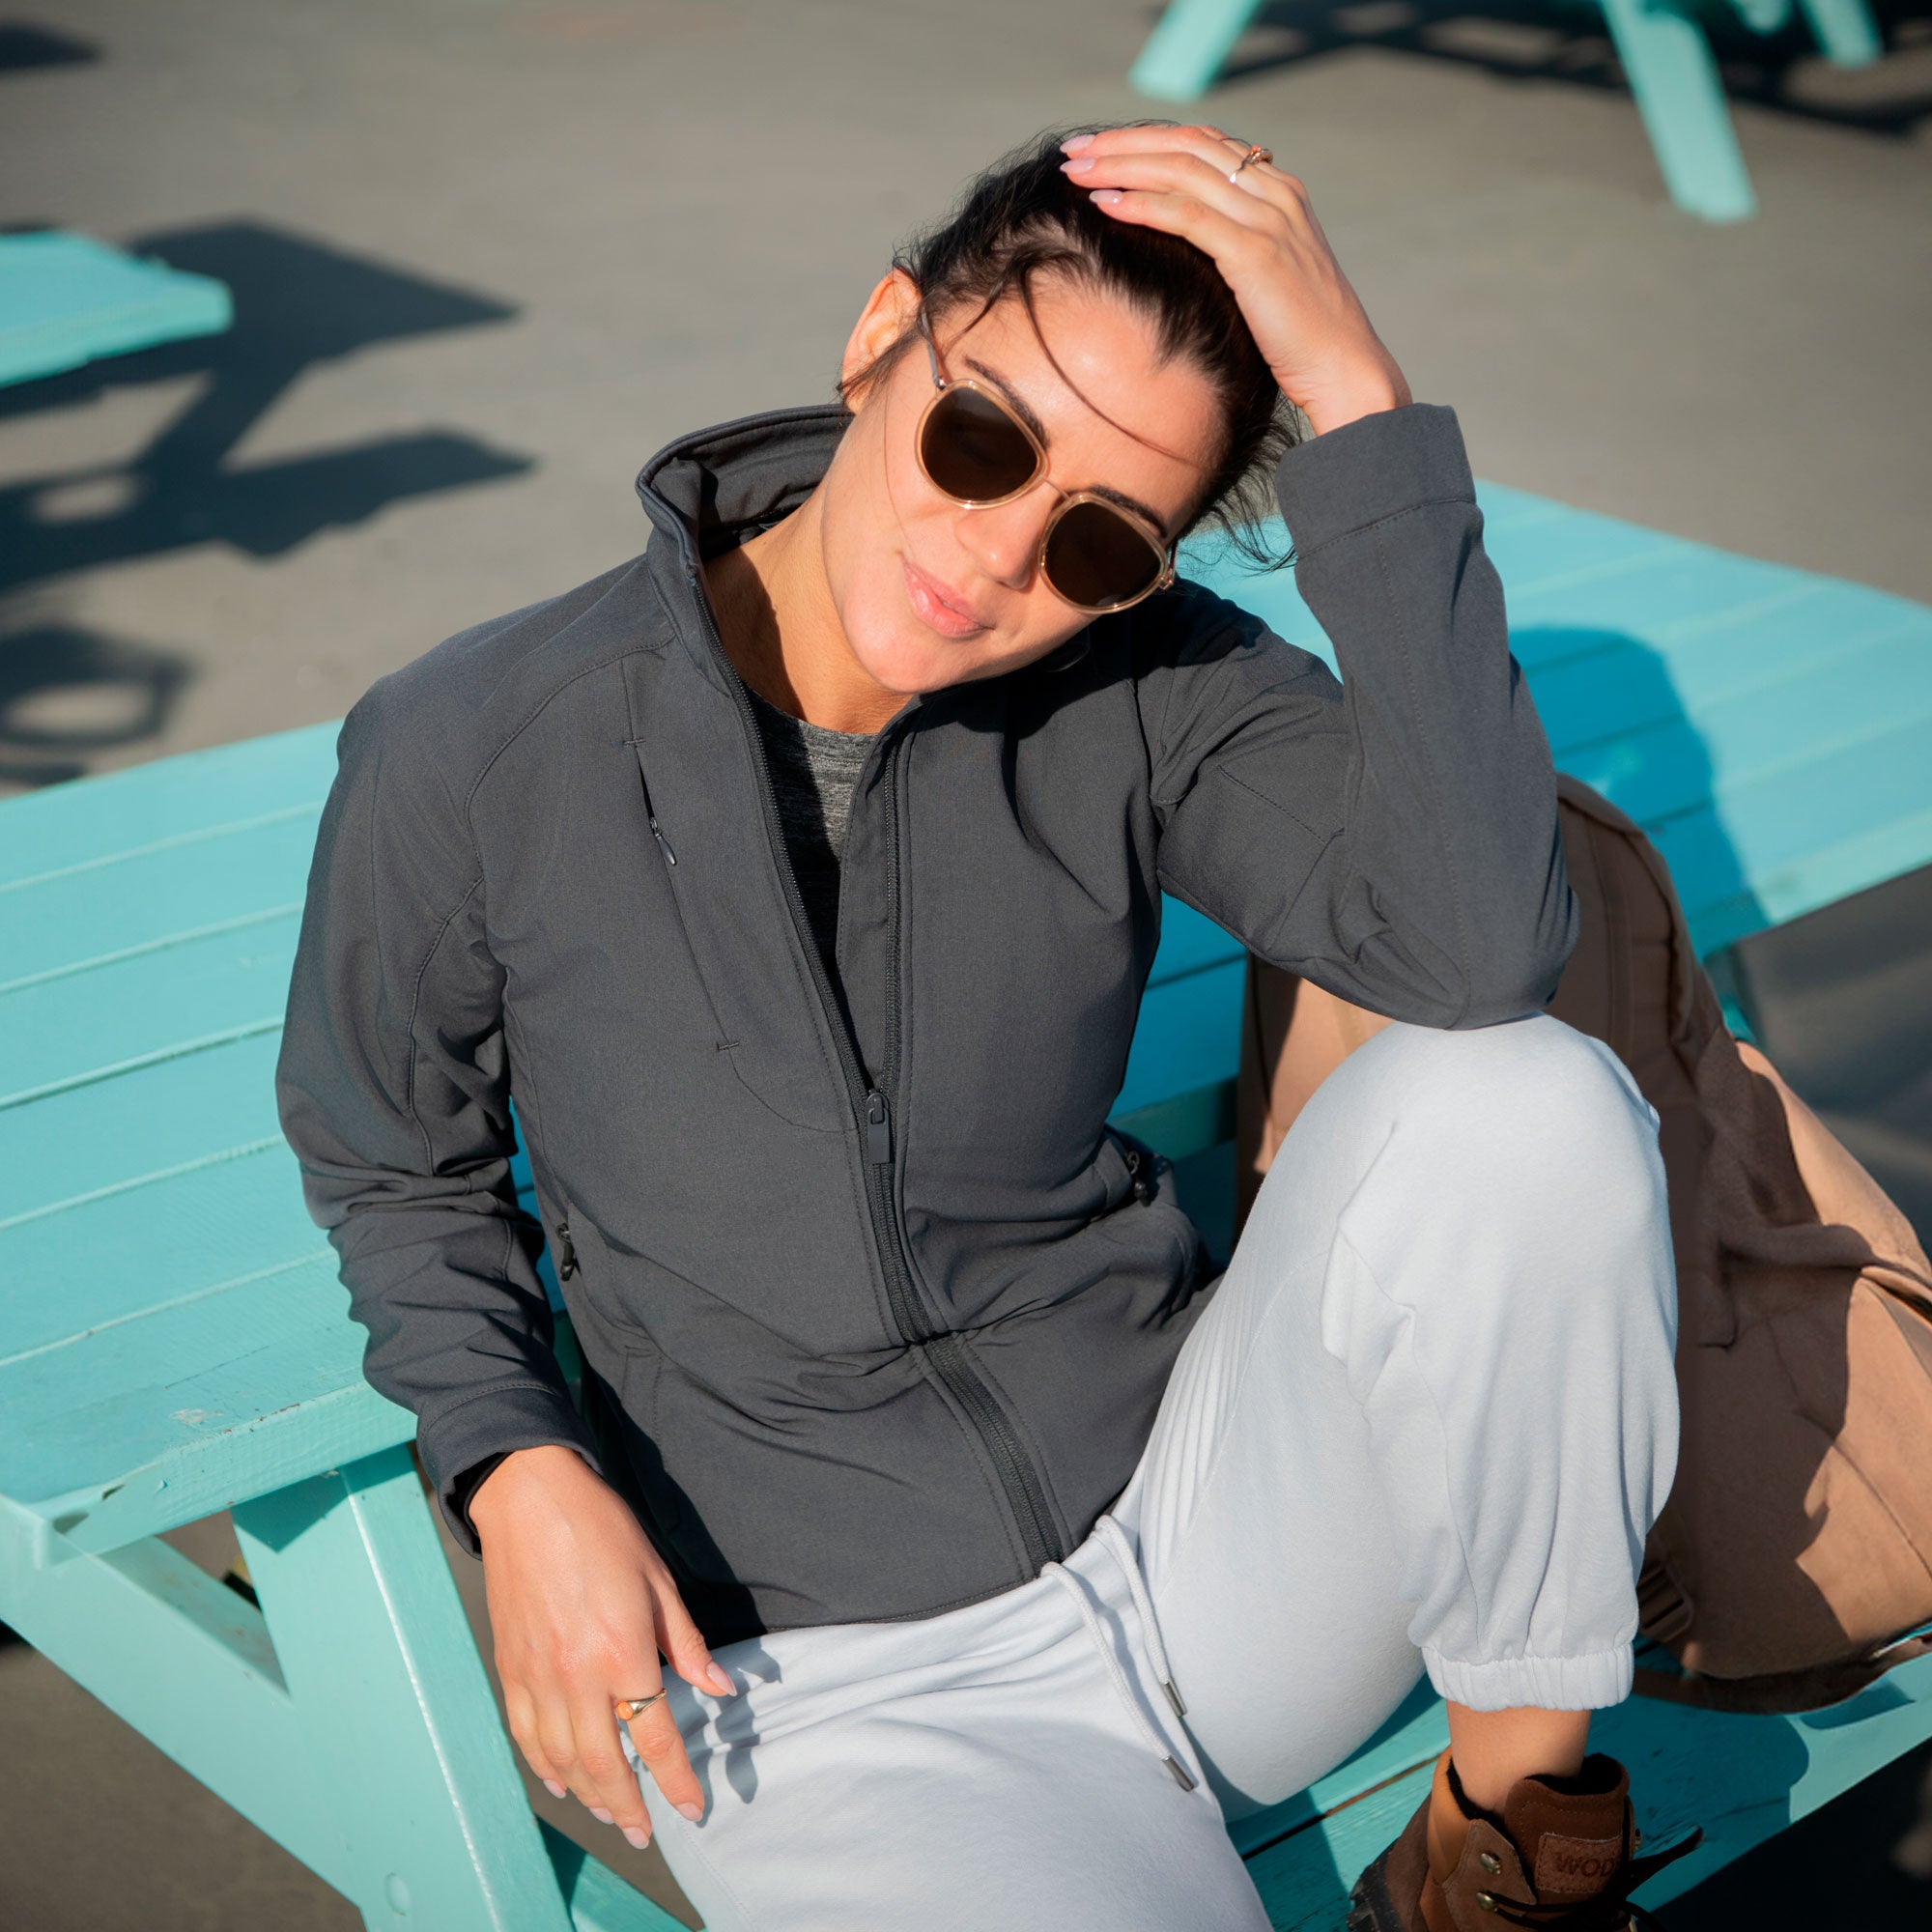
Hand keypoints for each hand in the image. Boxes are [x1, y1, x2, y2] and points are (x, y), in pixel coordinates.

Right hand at [469, 1444, 735, 1847]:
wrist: (530, 1498)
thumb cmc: (602, 1530)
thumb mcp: (658, 1580)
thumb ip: (686, 1643)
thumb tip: (720, 1688)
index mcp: (622, 1652)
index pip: (656, 1737)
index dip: (676, 1780)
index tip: (693, 1808)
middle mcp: (575, 1676)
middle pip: (604, 1763)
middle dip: (627, 1806)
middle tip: (644, 1832)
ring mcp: (536, 1676)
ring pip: (561, 1760)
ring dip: (587, 1794)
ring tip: (609, 1812)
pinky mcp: (509, 1669)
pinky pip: (525, 1735)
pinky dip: (543, 1767)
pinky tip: (560, 1781)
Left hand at [1060, 125, 1411, 435]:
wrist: (1343, 369)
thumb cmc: (1297, 339)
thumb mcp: (1264, 278)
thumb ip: (1231, 247)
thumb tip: (1176, 249)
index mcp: (1278, 190)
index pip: (1202, 142)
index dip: (1145, 138)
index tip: (1096, 148)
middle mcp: (1274, 192)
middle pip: (1186, 144)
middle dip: (1122, 142)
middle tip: (1071, 150)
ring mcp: (1268, 218)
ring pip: (1180, 171)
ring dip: (1120, 166)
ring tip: (1074, 173)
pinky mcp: (1255, 253)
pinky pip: (1186, 215)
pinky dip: (1140, 204)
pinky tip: (1102, 204)